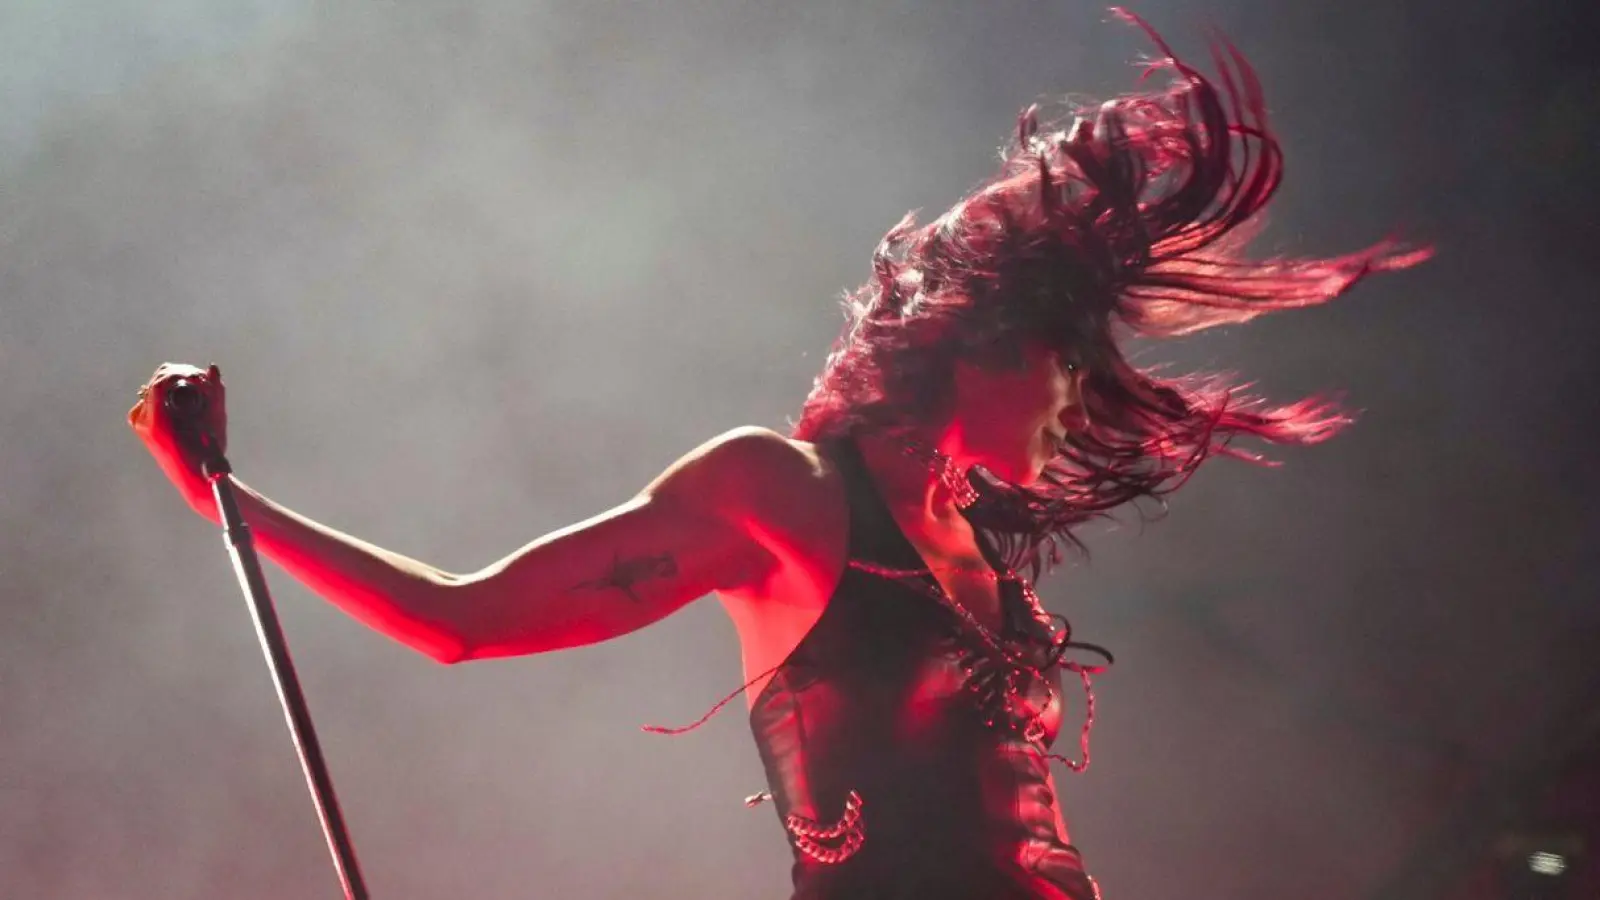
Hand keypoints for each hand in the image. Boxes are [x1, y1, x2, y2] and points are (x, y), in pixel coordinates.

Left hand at [128, 362, 228, 518]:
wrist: (195, 478)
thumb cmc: (209, 452)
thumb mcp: (215, 419)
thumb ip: (214, 390)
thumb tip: (212, 368)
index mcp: (156, 419)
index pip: (164, 378)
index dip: (187, 372)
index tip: (203, 377)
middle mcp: (142, 419)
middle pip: (158, 380)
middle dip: (182, 376)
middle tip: (203, 381)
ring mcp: (140, 422)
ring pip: (156, 388)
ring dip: (177, 385)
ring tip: (199, 391)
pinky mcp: (143, 425)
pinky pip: (154, 399)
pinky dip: (171, 396)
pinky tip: (187, 401)